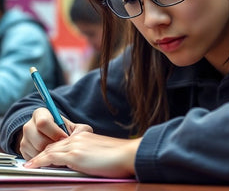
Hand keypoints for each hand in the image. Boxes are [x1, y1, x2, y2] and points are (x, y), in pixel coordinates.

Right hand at [19, 107, 91, 159]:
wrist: (53, 137)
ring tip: (59, 152)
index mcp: (41, 113)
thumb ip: (80, 129)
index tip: (65, 138)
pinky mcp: (22, 150)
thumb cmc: (64, 130)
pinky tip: (52, 156)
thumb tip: (80, 136)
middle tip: (62, 147)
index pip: (43, 122)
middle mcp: (29, 125)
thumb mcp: (74, 127)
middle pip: (39, 140)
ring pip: (36, 151)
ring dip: (49, 154)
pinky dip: (44, 160)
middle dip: (53, 146)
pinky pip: (33, 158)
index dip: (55, 133)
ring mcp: (24, 138)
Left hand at [24, 132, 141, 177]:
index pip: (62, 141)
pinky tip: (33, 166)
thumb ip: (89, 152)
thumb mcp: (101, 151)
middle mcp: (78, 138)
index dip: (51, 148)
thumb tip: (84, 161)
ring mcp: (76, 145)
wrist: (127, 154)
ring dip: (38, 158)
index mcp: (84, 135)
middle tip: (31, 162)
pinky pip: (52, 157)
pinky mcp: (75, 155)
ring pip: (50, 150)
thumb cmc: (119, 156)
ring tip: (29, 165)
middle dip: (42, 153)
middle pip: (54, 145)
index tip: (43, 155)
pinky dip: (40, 161)